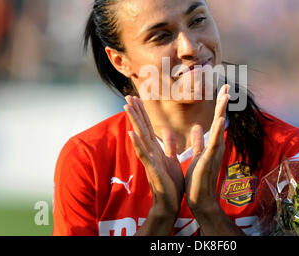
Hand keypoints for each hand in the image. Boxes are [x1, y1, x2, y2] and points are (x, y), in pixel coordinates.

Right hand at [124, 96, 183, 217]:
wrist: (170, 202)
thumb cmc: (171, 183)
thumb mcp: (172, 159)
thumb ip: (170, 145)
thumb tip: (166, 131)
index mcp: (156, 149)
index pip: (148, 127)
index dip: (143, 112)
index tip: (137, 98)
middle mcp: (150, 152)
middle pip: (141, 128)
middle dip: (135, 112)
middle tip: (128, 96)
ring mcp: (149, 160)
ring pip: (140, 137)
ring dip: (134, 122)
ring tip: (127, 107)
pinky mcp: (152, 169)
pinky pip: (143, 155)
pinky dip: (137, 144)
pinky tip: (131, 133)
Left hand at [185, 84, 229, 214]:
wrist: (199, 198)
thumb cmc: (198, 179)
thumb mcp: (198, 155)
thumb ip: (198, 141)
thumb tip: (197, 127)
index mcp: (212, 143)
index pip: (216, 119)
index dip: (219, 104)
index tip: (221, 89)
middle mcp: (216, 145)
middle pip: (221, 119)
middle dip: (223, 102)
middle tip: (226, 85)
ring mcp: (214, 152)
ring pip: (219, 127)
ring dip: (222, 111)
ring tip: (226, 95)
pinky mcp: (209, 160)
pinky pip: (214, 143)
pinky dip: (218, 131)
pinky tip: (220, 120)